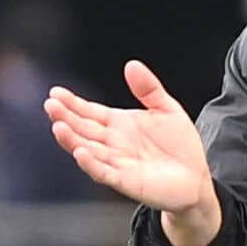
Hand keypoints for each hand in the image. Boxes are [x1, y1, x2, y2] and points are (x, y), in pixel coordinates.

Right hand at [43, 59, 215, 214]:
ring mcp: (116, 162)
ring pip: (87, 150)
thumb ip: (149, 88)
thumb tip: (132, 65)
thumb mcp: (167, 109)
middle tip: (51, 105)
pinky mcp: (125, 180)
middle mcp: (113, 143)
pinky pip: (103, 172)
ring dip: (71, 139)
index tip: (56, 93)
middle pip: (83, 128)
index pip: (89, 111)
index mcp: (119, 124)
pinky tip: (81, 152)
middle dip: (65, 117)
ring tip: (58, 126)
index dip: (73, 103)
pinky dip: (91, 163)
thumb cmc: (180, 145)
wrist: (195, 177)